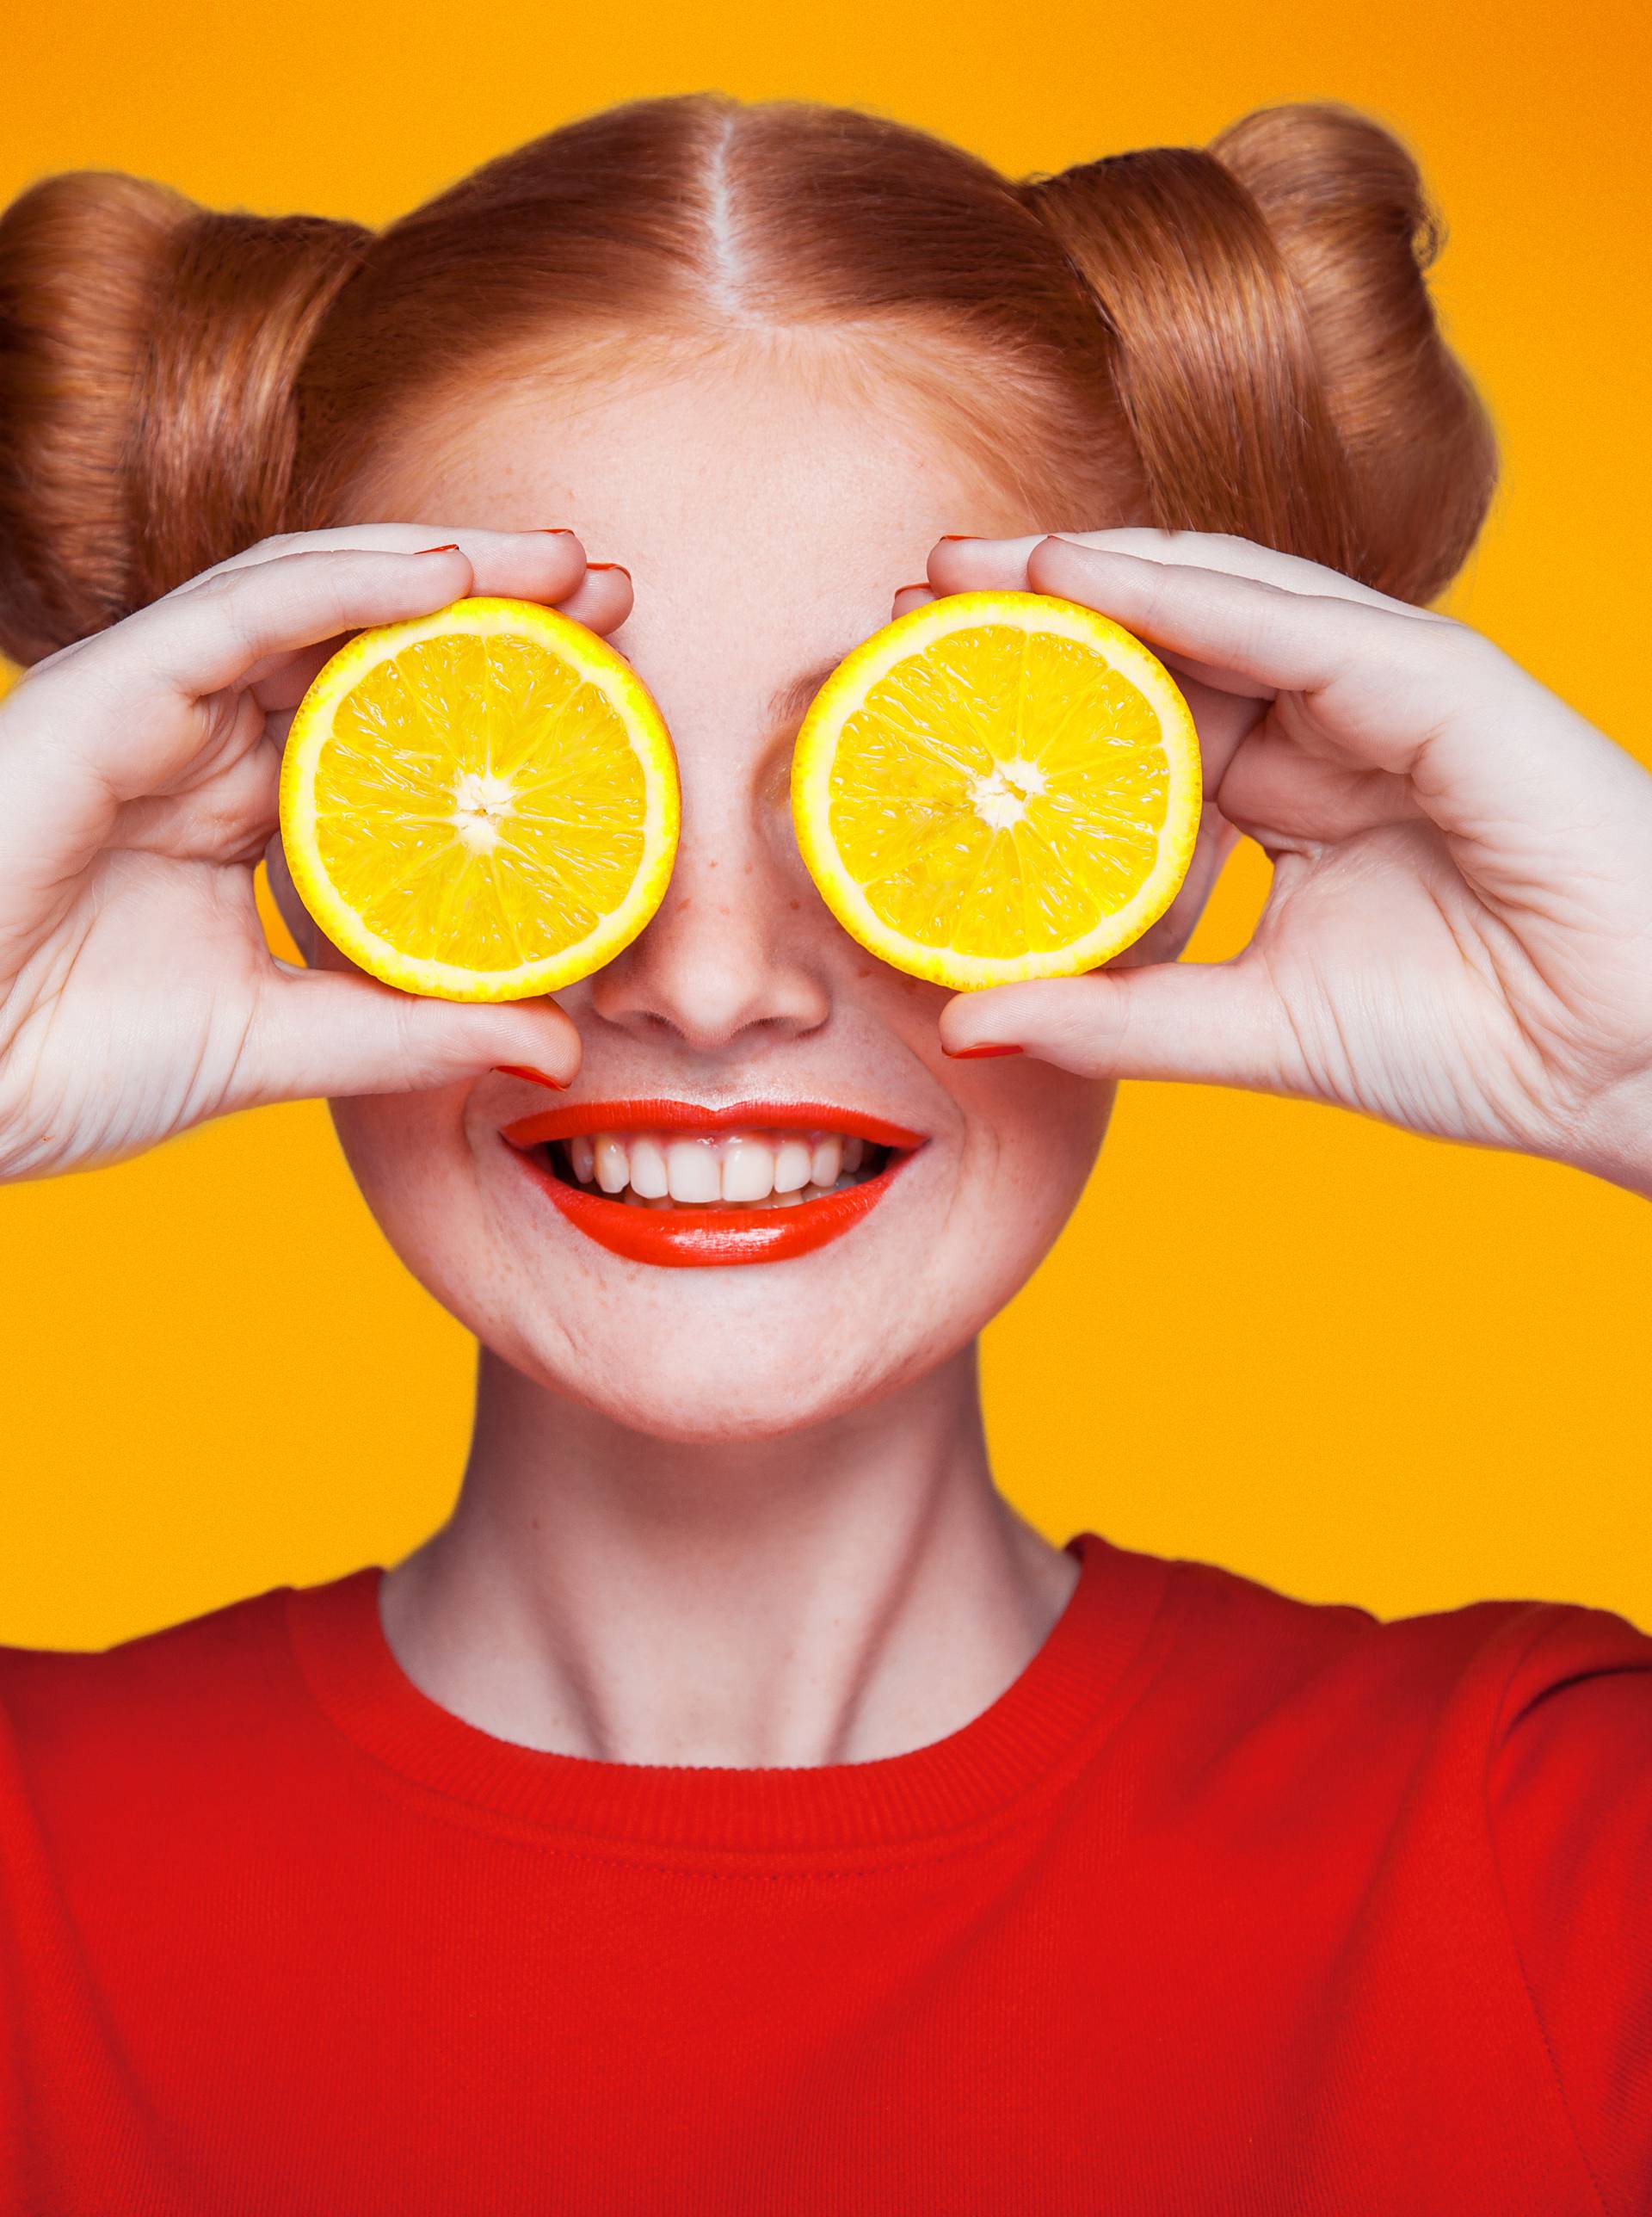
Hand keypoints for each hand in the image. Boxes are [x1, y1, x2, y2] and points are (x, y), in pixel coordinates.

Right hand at [0, 528, 627, 1179]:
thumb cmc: (61, 1063)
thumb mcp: (276, 1044)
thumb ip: (409, 1031)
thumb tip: (558, 1044)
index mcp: (238, 815)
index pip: (391, 728)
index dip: (498, 701)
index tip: (615, 695)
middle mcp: (200, 745)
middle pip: (370, 644)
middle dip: (499, 609)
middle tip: (619, 594)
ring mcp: (150, 709)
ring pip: (317, 600)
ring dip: (448, 569)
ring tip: (567, 564)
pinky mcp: (102, 693)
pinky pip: (238, 613)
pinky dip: (346, 583)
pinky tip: (448, 571)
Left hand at [920, 531, 1651, 1197]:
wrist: (1621, 1069)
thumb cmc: (1473, 1040)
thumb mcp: (1250, 1027)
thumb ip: (1115, 1017)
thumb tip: (966, 1025)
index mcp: (1290, 791)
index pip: (1140, 714)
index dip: (1030, 693)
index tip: (916, 685)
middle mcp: (1332, 723)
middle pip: (1161, 636)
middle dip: (1035, 609)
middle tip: (910, 591)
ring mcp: (1389, 690)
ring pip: (1216, 600)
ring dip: (1087, 573)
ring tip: (968, 563)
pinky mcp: (1443, 681)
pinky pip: (1297, 623)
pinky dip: (1185, 592)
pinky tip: (1079, 570)